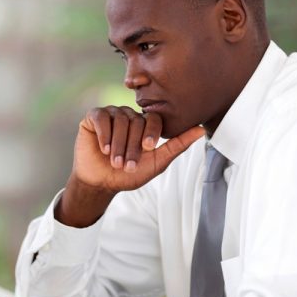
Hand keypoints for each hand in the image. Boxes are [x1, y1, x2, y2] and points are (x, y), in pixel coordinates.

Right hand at [73, 107, 203, 190]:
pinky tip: (104, 149)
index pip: (153, 118)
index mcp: (145, 124)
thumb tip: (202, 130)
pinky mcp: (94, 117)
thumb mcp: (157, 162)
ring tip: (115, 161)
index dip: (151, 133)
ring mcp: (112, 114)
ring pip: (119, 119)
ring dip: (118, 144)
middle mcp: (129, 116)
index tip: (148, 149)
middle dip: (132, 146)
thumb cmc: (129, 174)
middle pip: (135, 121)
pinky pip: (102, 117)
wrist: (101, 182)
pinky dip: (104, 134)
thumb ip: (178, 145)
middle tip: (127, 165)